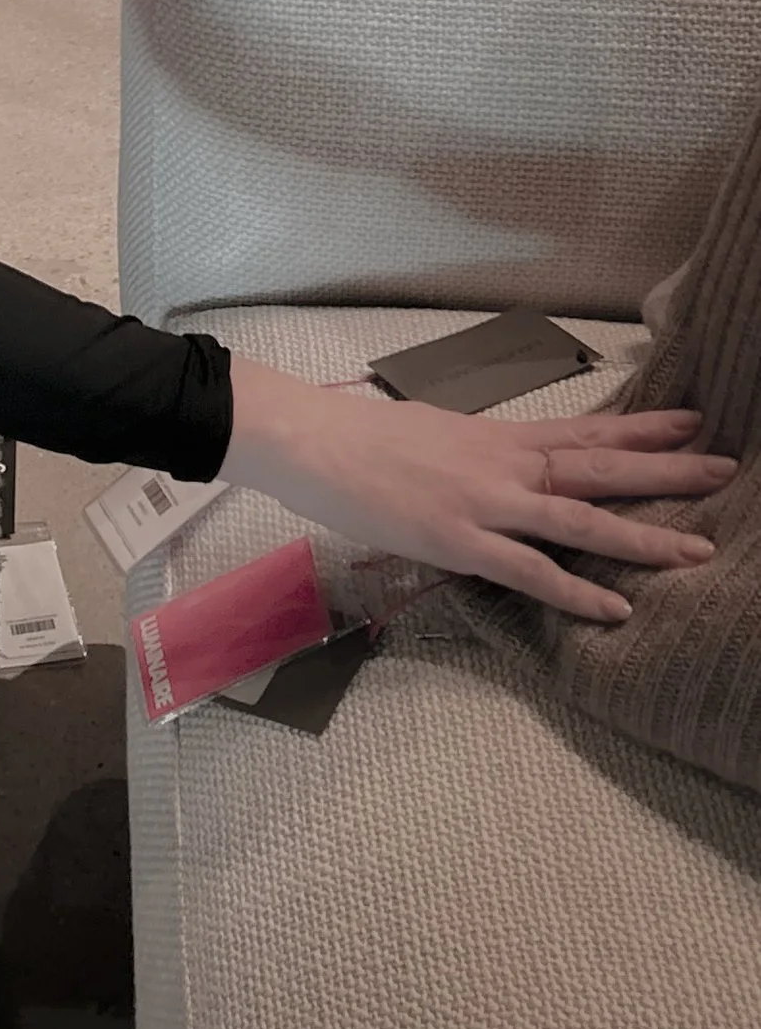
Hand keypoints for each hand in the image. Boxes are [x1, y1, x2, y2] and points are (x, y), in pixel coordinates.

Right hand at [223, 358, 734, 621]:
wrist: (310, 440)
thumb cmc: (360, 437)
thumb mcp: (434, 433)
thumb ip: (478, 454)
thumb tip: (505, 469)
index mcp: (496, 437)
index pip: (584, 430)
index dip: (641, 427)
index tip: (693, 420)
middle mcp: (502, 465)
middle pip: (598, 467)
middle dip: (666, 470)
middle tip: (726, 469)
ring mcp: (484, 503)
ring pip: (578, 519)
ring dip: (641, 534)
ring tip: (696, 548)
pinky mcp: (459, 541)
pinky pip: (529, 570)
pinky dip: (576, 591)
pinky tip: (616, 609)